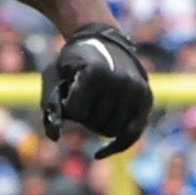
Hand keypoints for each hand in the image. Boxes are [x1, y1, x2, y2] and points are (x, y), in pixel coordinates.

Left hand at [41, 21, 157, 156]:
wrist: (104, 41)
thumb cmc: (74, 61)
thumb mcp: (54, 75)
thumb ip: (50, 105)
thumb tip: (54, 137)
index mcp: (96, 72)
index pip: (76, 113)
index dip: (68, 108)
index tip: (69, 91)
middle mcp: (120, 82)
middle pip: (95, 123)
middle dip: (85, 116)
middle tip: (84, 97)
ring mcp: (136, 91)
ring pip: (111, 131)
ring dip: (98, 125)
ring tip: (95, 105)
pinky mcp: (146, 99)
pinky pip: (132, 134)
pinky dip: (116, 146)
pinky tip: (99, 154)